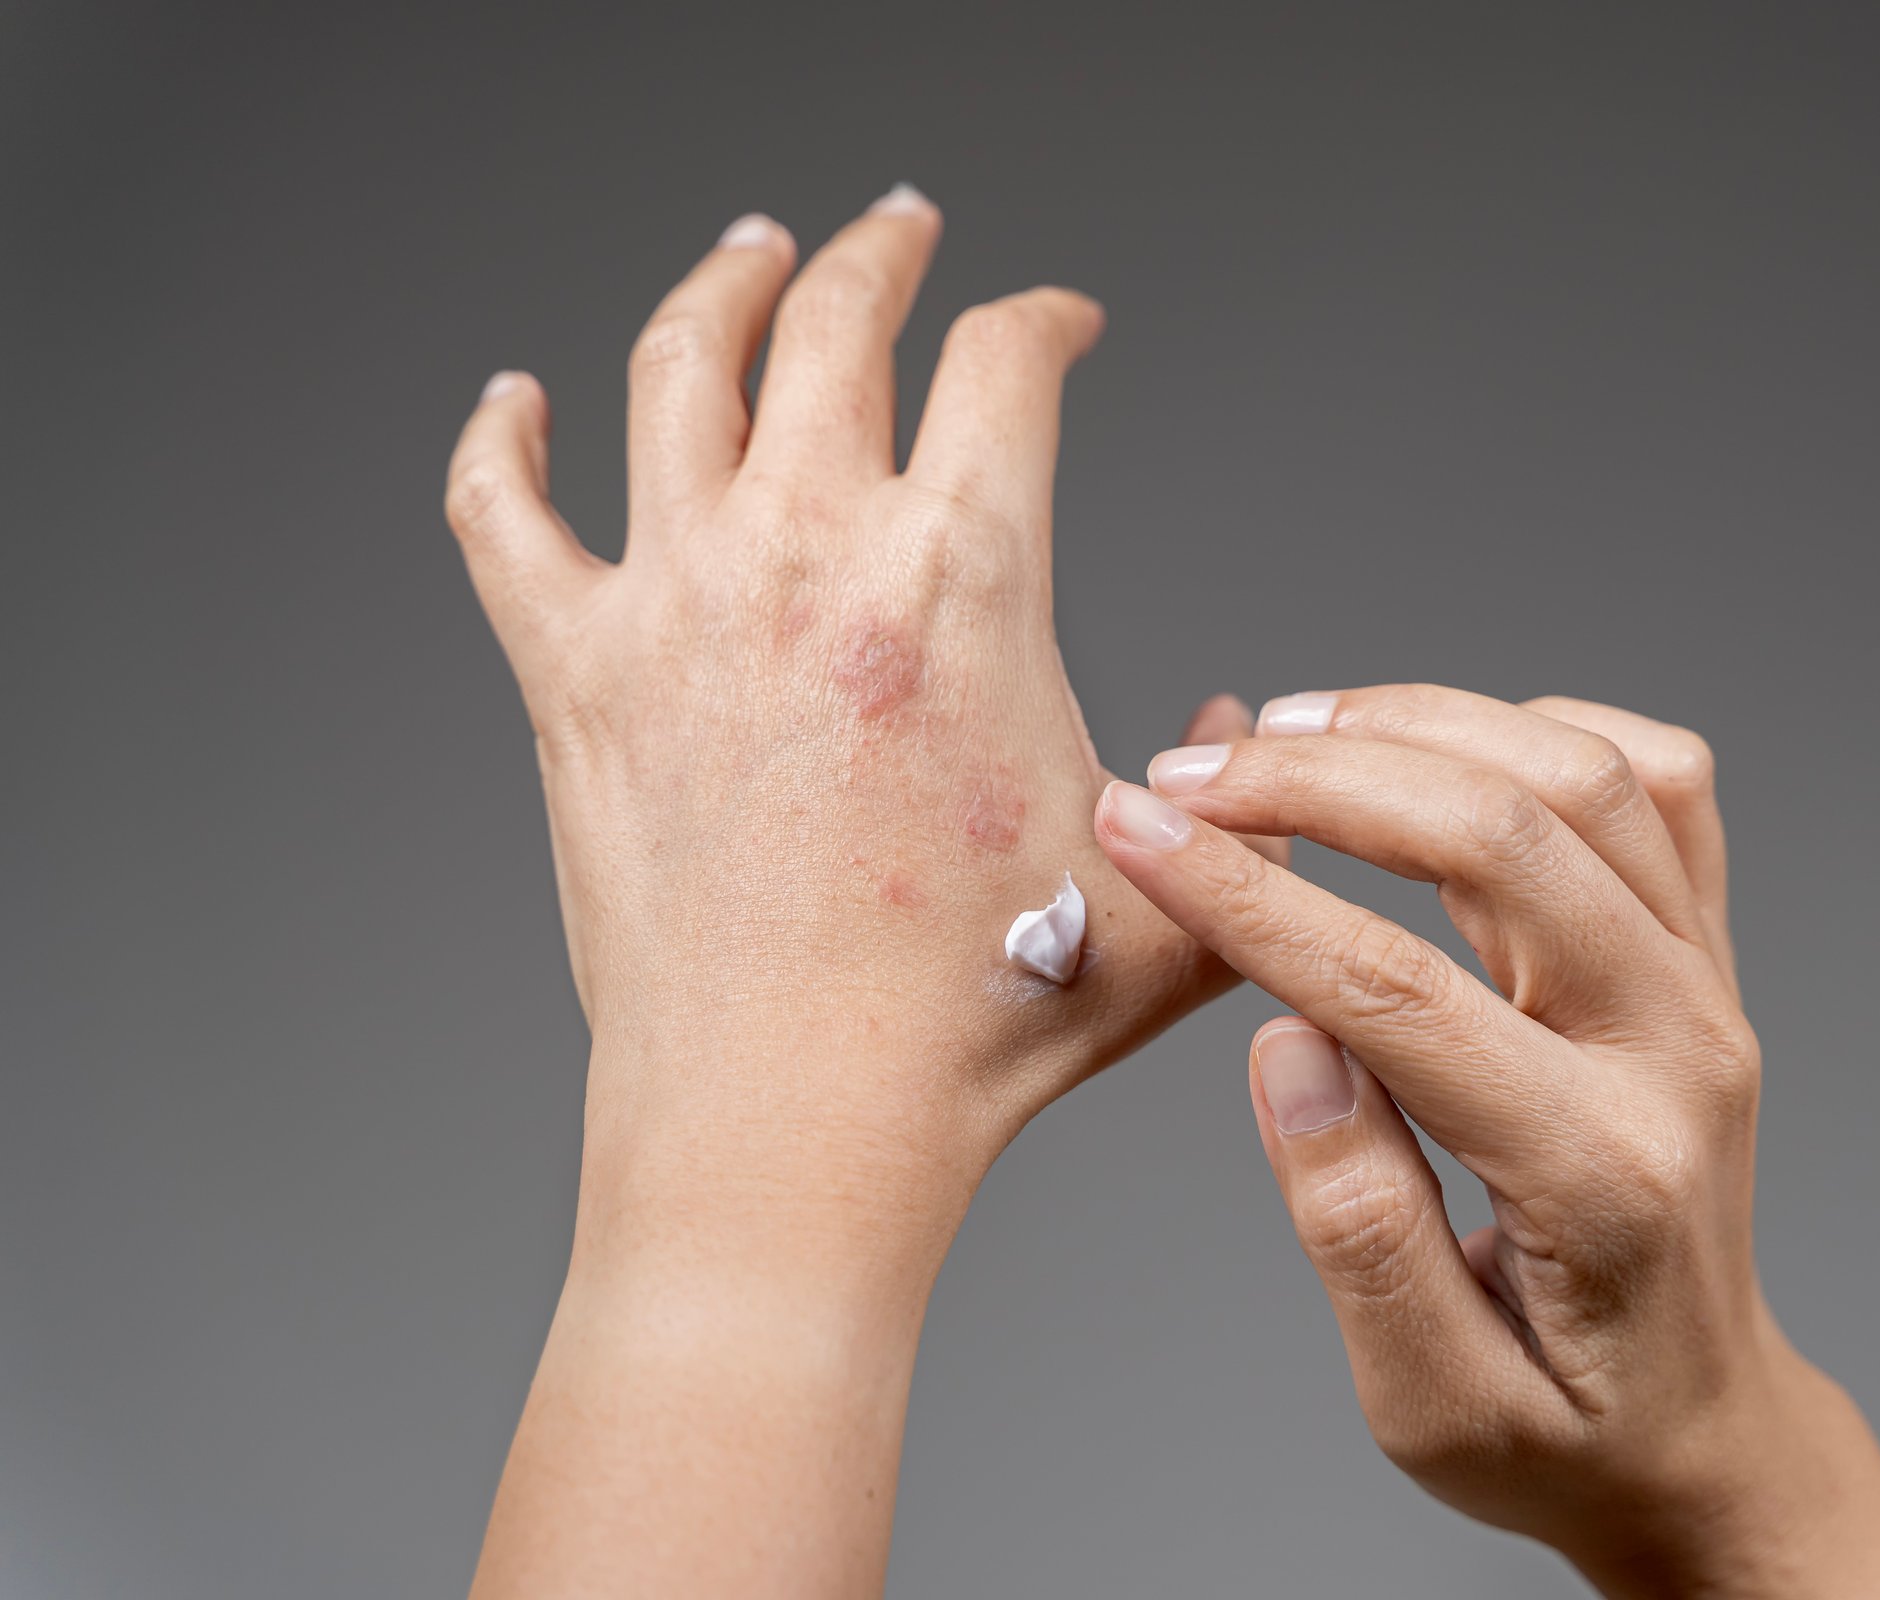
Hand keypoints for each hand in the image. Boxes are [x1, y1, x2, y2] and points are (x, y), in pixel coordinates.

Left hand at [446, 190, 1276, 1599]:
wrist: (802, 1120)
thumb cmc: (976, 1022)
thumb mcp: (1166, 899)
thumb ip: (1228, 811)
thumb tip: (1228, 754)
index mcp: (966, 578)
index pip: (1007, 360)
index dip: (1045, 314)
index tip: (1057, 322)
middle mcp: (813, 551)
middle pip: (839, 315)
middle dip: (884, 248)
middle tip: (898, 228)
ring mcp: (678, 601)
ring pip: (677, 365)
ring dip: (719, 284)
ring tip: (746, 254)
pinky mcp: (574, 676)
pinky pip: (501, 513)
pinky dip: (501, 440)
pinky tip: (514, 401)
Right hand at [1099, 686, 1879, 1597]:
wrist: (1706, 1432)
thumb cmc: (1566, 1431)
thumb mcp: (1432, 1405)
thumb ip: (1358, 1229)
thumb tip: (1290, 1046)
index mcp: (1600, 1171)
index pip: (1402, 990)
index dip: (1250, 897)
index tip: (1139, 833)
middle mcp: (1677, 1052)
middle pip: (1502, 837)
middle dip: (1316, 779)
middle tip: (1187, 782)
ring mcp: (1708, 990)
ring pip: (1585, 775)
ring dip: (1420, 726)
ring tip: (1283, 733)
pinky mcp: (1709, 958)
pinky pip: (1659, 784)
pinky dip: (1542, 728)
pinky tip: (1437, 746)